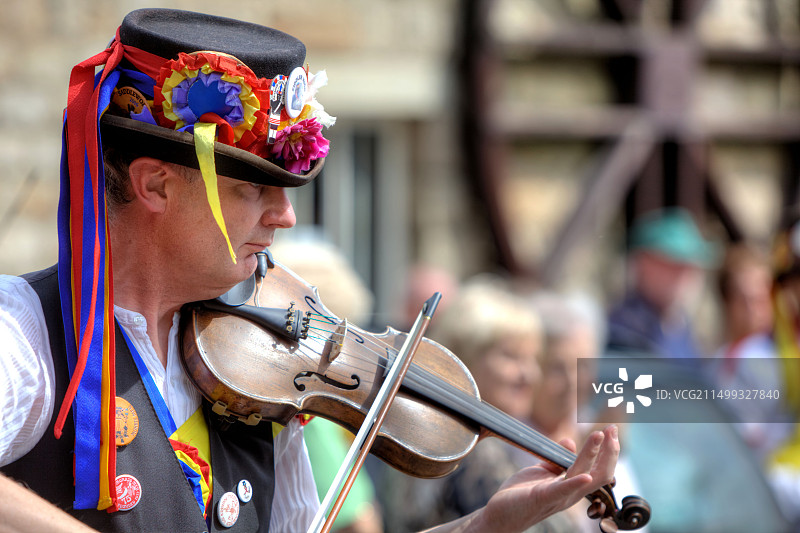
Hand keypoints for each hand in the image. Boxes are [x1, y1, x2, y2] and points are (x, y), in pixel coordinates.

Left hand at [463, 425, 618, 532]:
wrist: (501, 514)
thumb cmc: (522, 494)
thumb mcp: (543, 471)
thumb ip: (557, 458)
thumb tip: (570, 441)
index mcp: (572, 485)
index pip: (598, 468)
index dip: (607, 450)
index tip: (611, 430)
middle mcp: (571, 493)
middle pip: (600, 473)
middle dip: (609, 451)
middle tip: (612, 429)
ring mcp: (559, 497)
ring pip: (585, 476)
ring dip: (593, 454)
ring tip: (599, 435)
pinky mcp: (542, 497)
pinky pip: (562, 491)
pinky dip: (574, 483)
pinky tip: (584, 477)